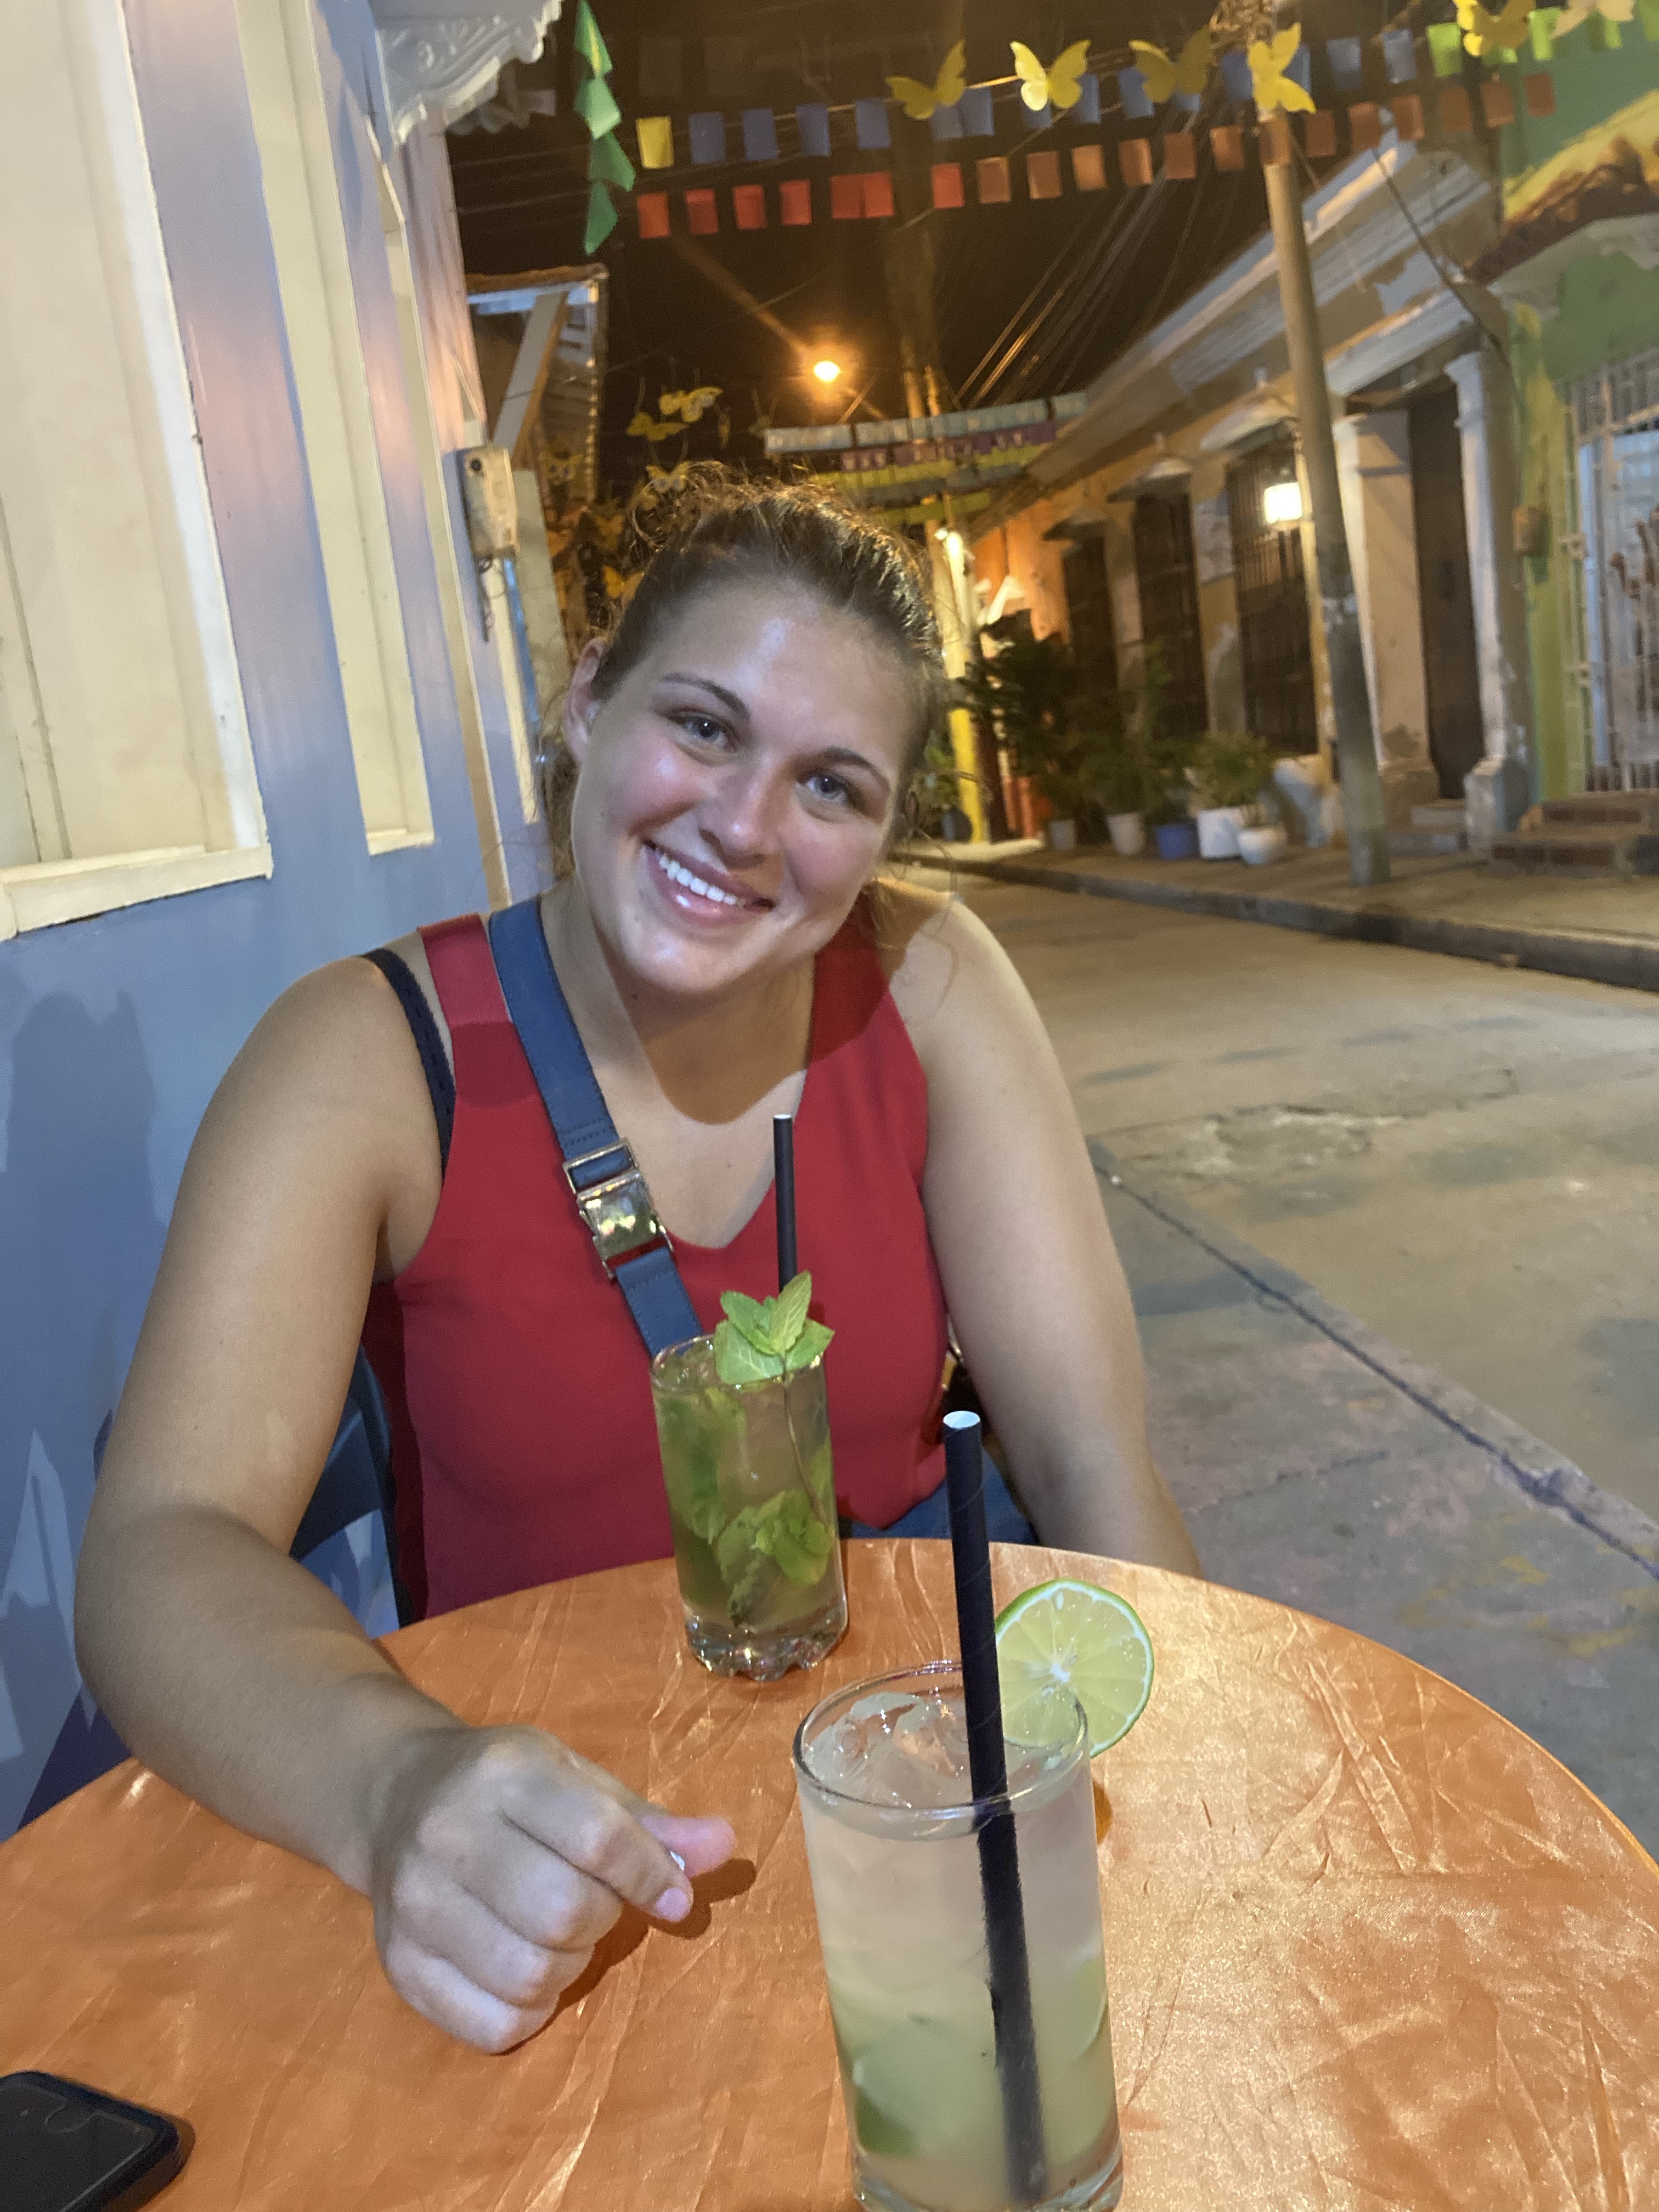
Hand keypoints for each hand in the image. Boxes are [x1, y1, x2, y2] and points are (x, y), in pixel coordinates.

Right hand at [366, 1722, 734, 2051]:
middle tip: (596, 1902)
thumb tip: (723, 1847)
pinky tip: (525, 1971)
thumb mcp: (579, 1781)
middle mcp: (448, 1833)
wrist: (396, 1797)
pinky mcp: (398, 1965)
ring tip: (559, 1933)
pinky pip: (492, 2026)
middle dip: (603, 1917)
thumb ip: (650, 1821)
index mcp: (504, 1773)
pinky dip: (529, 2011)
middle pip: (564, 1912)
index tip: (674, 1894)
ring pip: (529, 1975)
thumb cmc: (508, 1788)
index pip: (597, 1837)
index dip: (651, 1875)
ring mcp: (413, 1904)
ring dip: (569, 1966)